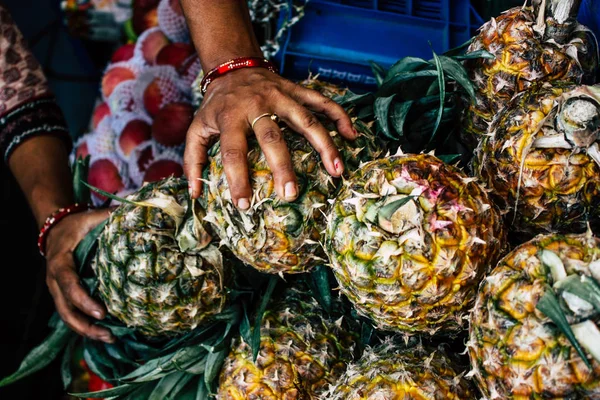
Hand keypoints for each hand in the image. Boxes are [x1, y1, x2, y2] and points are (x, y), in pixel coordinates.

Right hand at [45, 208, 114, 342]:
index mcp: (60, 263)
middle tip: (108, 333)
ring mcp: (58, 291)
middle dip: (85, 325)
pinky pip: (72, 314)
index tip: (101, 313)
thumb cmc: (77, 225)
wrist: (56, 229)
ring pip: (67, 317)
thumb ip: (109, 217)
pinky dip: (86, 325)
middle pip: (65, 310)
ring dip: (86, 330)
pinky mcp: (65, 296)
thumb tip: (138, 212)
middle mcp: (55, 281)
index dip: (83, 300)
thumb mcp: (90, 218)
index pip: (69, 285)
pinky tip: (105, 332)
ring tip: (109, 338)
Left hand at [184, 68, 357, 208]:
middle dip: (283, 168)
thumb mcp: (197, 128)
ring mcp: (281, 96)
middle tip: (290, 196)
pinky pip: (322, 101)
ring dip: (324, 145)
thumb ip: (194, 159)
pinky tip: (352, 135)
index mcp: (230, 116)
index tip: (244, 205)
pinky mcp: (296, 90)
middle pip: (273, 138)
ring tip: (337, 171)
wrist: (232, 66)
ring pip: (306, 119)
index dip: (238, 179)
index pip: (234, 151)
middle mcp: (257, 105)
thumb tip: (195, 194)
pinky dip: (339, 116)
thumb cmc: (216, 105)